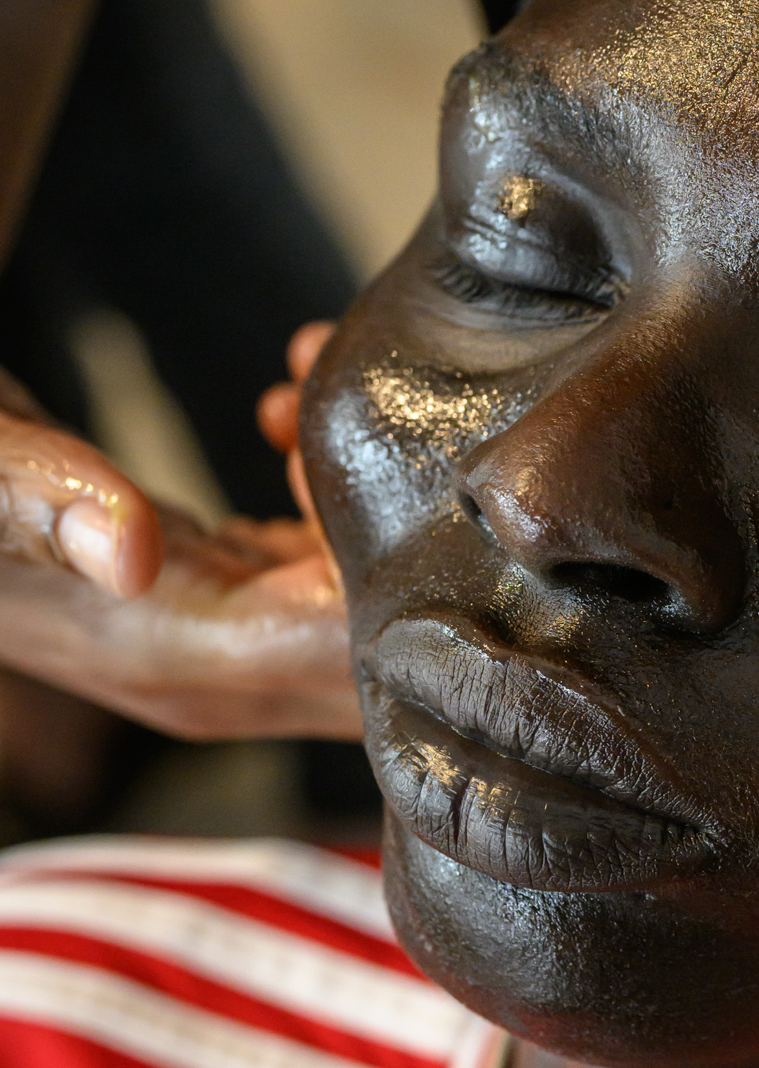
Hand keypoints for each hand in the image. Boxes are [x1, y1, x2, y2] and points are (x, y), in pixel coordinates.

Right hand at [0, 325, 358, 739]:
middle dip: (412, 543)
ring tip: (316, 389)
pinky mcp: (225, 598)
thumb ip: (36, 499)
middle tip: (372, 423)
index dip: (395, 567)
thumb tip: (124, 549)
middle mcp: (216, 678)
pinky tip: (286, 415)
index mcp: (177, 664)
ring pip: (369, 616)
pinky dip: (331, 498)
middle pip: (391, 659)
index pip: (353, 658)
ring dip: (373, 507)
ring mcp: (224, 647)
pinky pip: (323, 574)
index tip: (366, 462)